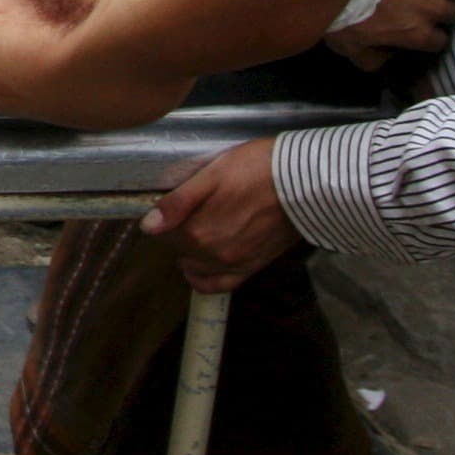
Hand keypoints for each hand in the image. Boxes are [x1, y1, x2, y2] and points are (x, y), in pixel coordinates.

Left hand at [140, 137, 298, 292]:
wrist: (306, 184)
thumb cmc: (257, 169)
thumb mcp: (212, 174)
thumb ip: (178, 203)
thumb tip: (148, 226)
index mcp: (197, 231)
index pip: (164, 231)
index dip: (168, 214)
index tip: (178, 201)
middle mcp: (212, 255)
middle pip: (180, 248)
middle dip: (180, 231)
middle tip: (193, 209)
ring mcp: (233, 264)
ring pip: (196, 267)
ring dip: (191, 252)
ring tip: (202, 229)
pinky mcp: (252, 268)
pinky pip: (219, 284)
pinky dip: (205, 278)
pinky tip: (205, 264)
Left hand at [327, 0, 454, 69]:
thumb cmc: (342, 9)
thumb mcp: (350, 47)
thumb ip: (372, 59)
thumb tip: (385, 62)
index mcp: (418, 32)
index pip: (439, 41)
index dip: (432, 35)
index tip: (423, 29)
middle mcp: (435, 6)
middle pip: (452, 11)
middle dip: (443, 9)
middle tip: (429, 1)